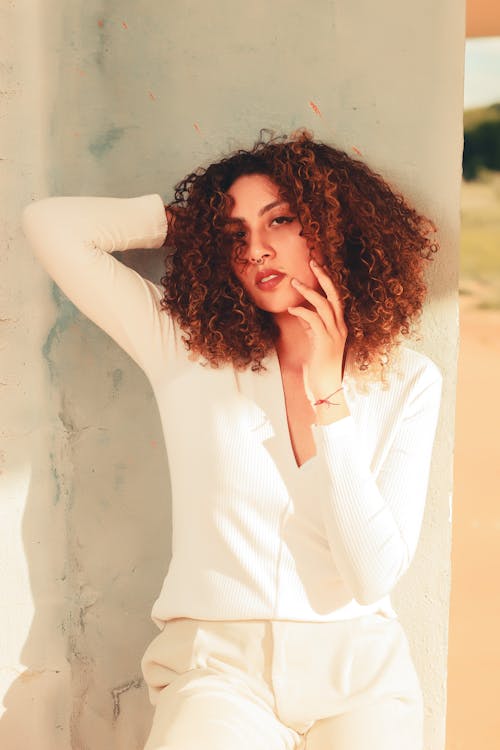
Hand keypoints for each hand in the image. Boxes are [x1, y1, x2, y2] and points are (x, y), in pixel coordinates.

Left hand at [288, 259, 347, 405]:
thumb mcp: (315, 343)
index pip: (336, 298)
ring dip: (308, 291)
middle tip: (312, 262)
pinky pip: (314, 319)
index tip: (317, 267)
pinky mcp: (324, 342)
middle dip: (324, 277)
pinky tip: (291, 308)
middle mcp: (340, 328)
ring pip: (324, 305)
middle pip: (335, 295)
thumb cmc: (319, 369)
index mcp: (340, 327)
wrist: (325, 389)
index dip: (327, 282)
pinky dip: (302, 310)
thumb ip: (311, 327)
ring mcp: (334, 335)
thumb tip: (301, 311)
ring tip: (294, 282)